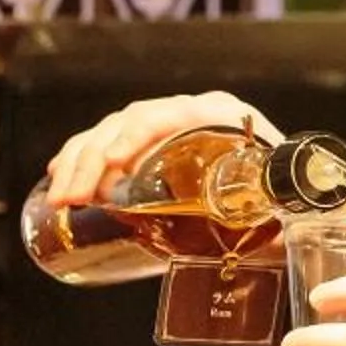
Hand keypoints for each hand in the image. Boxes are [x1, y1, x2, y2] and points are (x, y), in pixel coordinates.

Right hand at [41, 90, 281, 205]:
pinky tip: (59, 176)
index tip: (114, 162)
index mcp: (224, 115)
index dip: (138, 134)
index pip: (173, 113)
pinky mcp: (149, 146)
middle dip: (92, 160)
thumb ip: (283, 213)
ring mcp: (166, 127)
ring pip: (110, 132)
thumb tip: (284, 232)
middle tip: (71, 199)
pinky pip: (105, 141)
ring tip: (60, 200)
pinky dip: (79, 156)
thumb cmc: (286, 196)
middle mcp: (192, 113)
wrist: (286, 193)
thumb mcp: (283, 203)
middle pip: (131, 123)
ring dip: (77, 162)